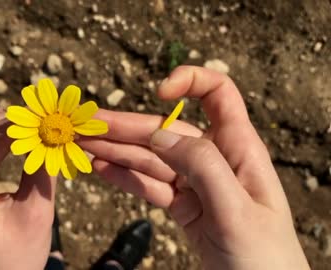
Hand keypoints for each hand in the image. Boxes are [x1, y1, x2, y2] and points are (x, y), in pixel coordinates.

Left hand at [0, 109, 55, 269]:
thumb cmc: (13, 257)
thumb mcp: (35, 214)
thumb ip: (43, 170)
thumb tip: (57, 132)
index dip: (24, 125)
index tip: (54, 118)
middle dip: (18, 122)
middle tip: (51, 122)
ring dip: (7, 125)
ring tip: (39, 129)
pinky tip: (22, 139)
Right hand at [79, 66, 309, 269]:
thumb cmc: (263, 256)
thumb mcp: (236, 210)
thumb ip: (202, 167)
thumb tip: (160, 135)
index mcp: (237, 148)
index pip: (217, 95)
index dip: (190, 82)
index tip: (159, 92)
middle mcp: (213, 160)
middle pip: (165, 130)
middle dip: (126, 126)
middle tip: (86, 125)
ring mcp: (194, 184)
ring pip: (150, 159)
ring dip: (116, 151)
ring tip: (82, 144)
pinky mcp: (181, 206)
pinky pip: (149, 186)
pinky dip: (125, 177)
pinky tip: (102, 169)